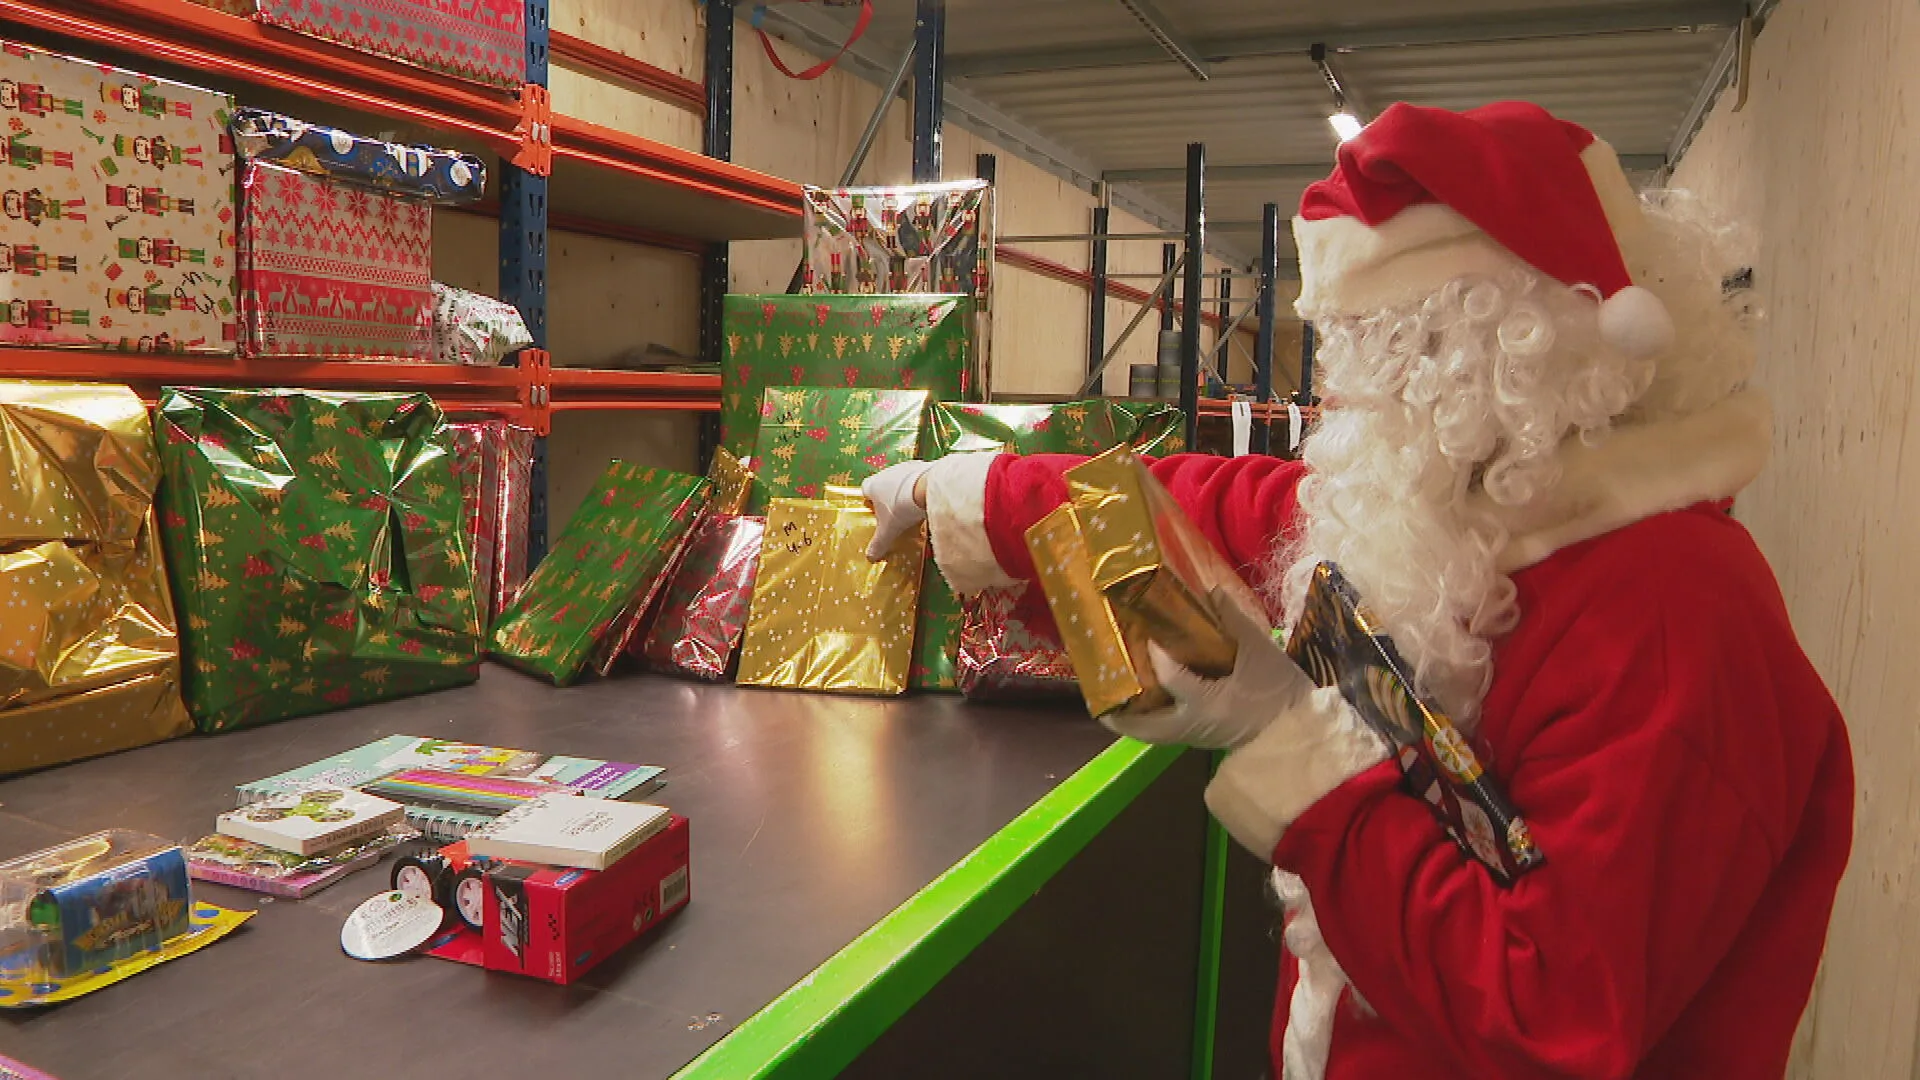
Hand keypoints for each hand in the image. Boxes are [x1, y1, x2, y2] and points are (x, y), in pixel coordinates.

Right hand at [861, 459, 933, 559]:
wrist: (927, 489)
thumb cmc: (901, 507)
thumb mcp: (888, 530)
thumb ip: (878, 543)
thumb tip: (870, 557)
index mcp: (873, 485)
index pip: (865, 491)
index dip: (870, 502)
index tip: (876, 514)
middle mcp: (886, 473)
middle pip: (883, 486)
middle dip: (888, 499)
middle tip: (895, 515)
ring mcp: (904, 467)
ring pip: (901, 481)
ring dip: (904, 493)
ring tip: (913, 510)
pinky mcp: (922, 465)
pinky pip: (917, 478)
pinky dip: (919, 488)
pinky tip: (925, 500)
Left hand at [1102, 586, 1315, 749]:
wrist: (1298, 730)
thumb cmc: (1279, 692)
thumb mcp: (1259, 653)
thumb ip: (1232, 620)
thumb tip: (1209, 588)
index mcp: (1208, 703)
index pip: (1173, 680)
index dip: (1157, 657)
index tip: (1147, 637)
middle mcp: (1193, 724)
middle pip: (1145, 726)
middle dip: (1119, 714)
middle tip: (1099, 693)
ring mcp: (1194, 736)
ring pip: (1150, 734)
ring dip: (1129, 720)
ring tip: (1110, 701)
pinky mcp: (1199, 738)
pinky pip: (1164, 733)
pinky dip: (1147, 721)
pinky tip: (1140, 704)